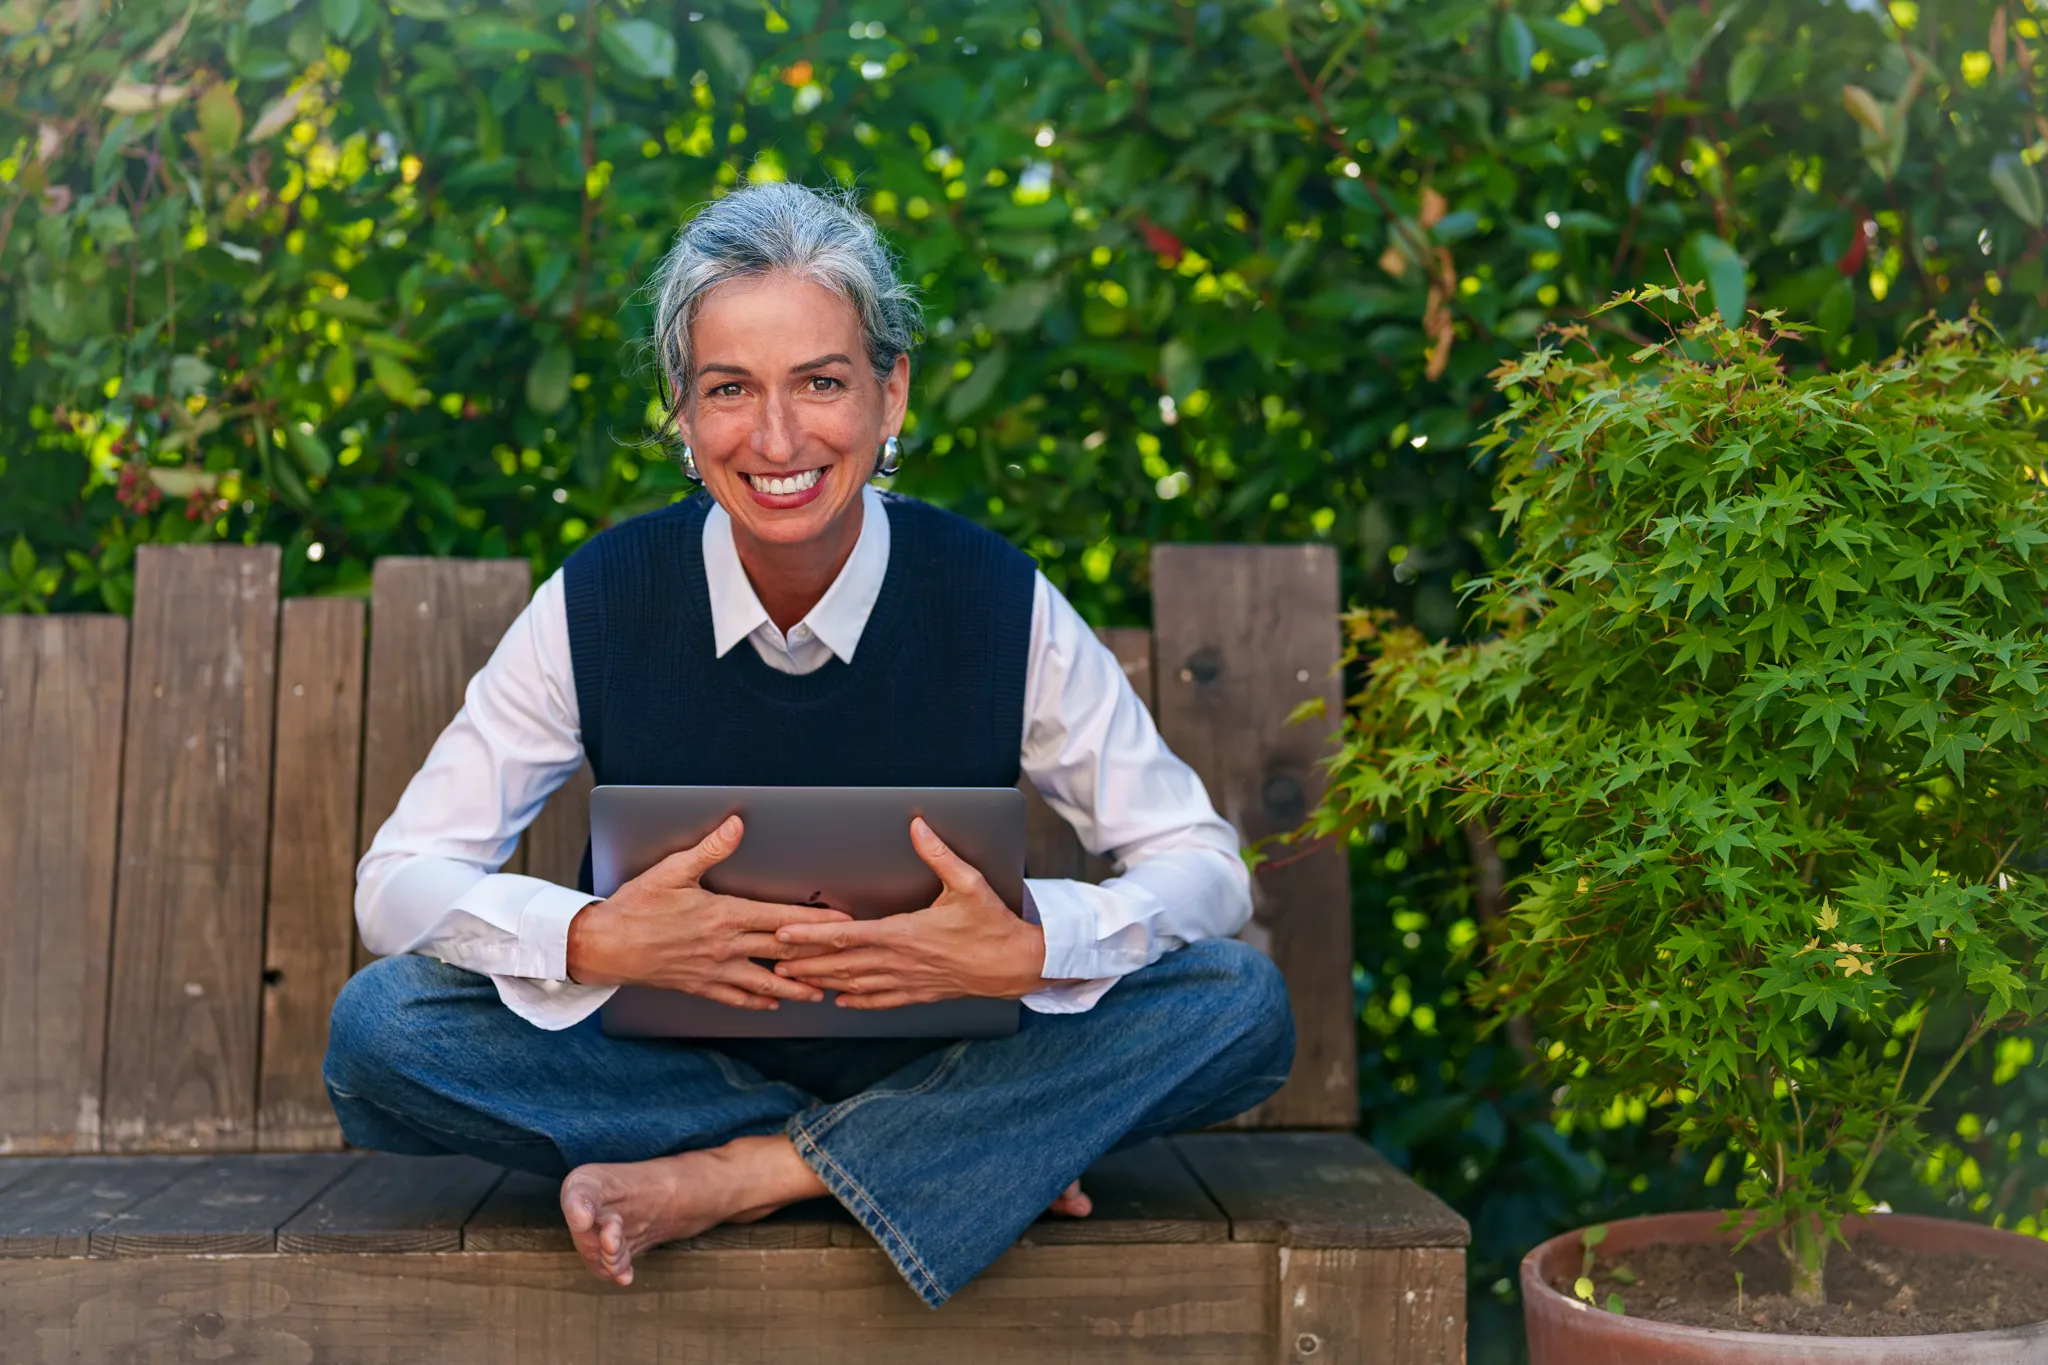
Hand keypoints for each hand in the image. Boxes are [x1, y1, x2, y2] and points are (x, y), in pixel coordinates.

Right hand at [566, 815, 850, 1009]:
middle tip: (846, 961)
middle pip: (782, 952)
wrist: (605, 946)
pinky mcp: (700, 985)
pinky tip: (773, 1004)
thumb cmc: (637, 907)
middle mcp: (726, 946)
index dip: (816, 921)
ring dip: (795, 987)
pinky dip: (759, 1002)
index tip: (843, 923)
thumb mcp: (672, 870)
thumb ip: (709, 850)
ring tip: (820, 991)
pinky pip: (737, 998)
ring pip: (766, 983)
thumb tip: (735, 825)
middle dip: (817, 956)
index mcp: (725, 915)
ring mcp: (715, 970)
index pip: (781, 918)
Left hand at [772, 817, 1046, 1008]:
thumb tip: (919, 827)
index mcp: (905, 932)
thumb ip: (939, 855)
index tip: (785, 933)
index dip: (812, 934)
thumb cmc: (992, 925)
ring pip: (855, 984)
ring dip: (823, 983)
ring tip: (795, 983)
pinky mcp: (920, 993)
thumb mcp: (968, 884)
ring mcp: (908, 980)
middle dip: (806, 963)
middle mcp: (901, 960)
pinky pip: (881, 1001)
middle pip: (842, 964)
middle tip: (774, 963)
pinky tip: (842, 1001)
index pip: (848, 934)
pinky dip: (858, 1001)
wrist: (1016, 965)